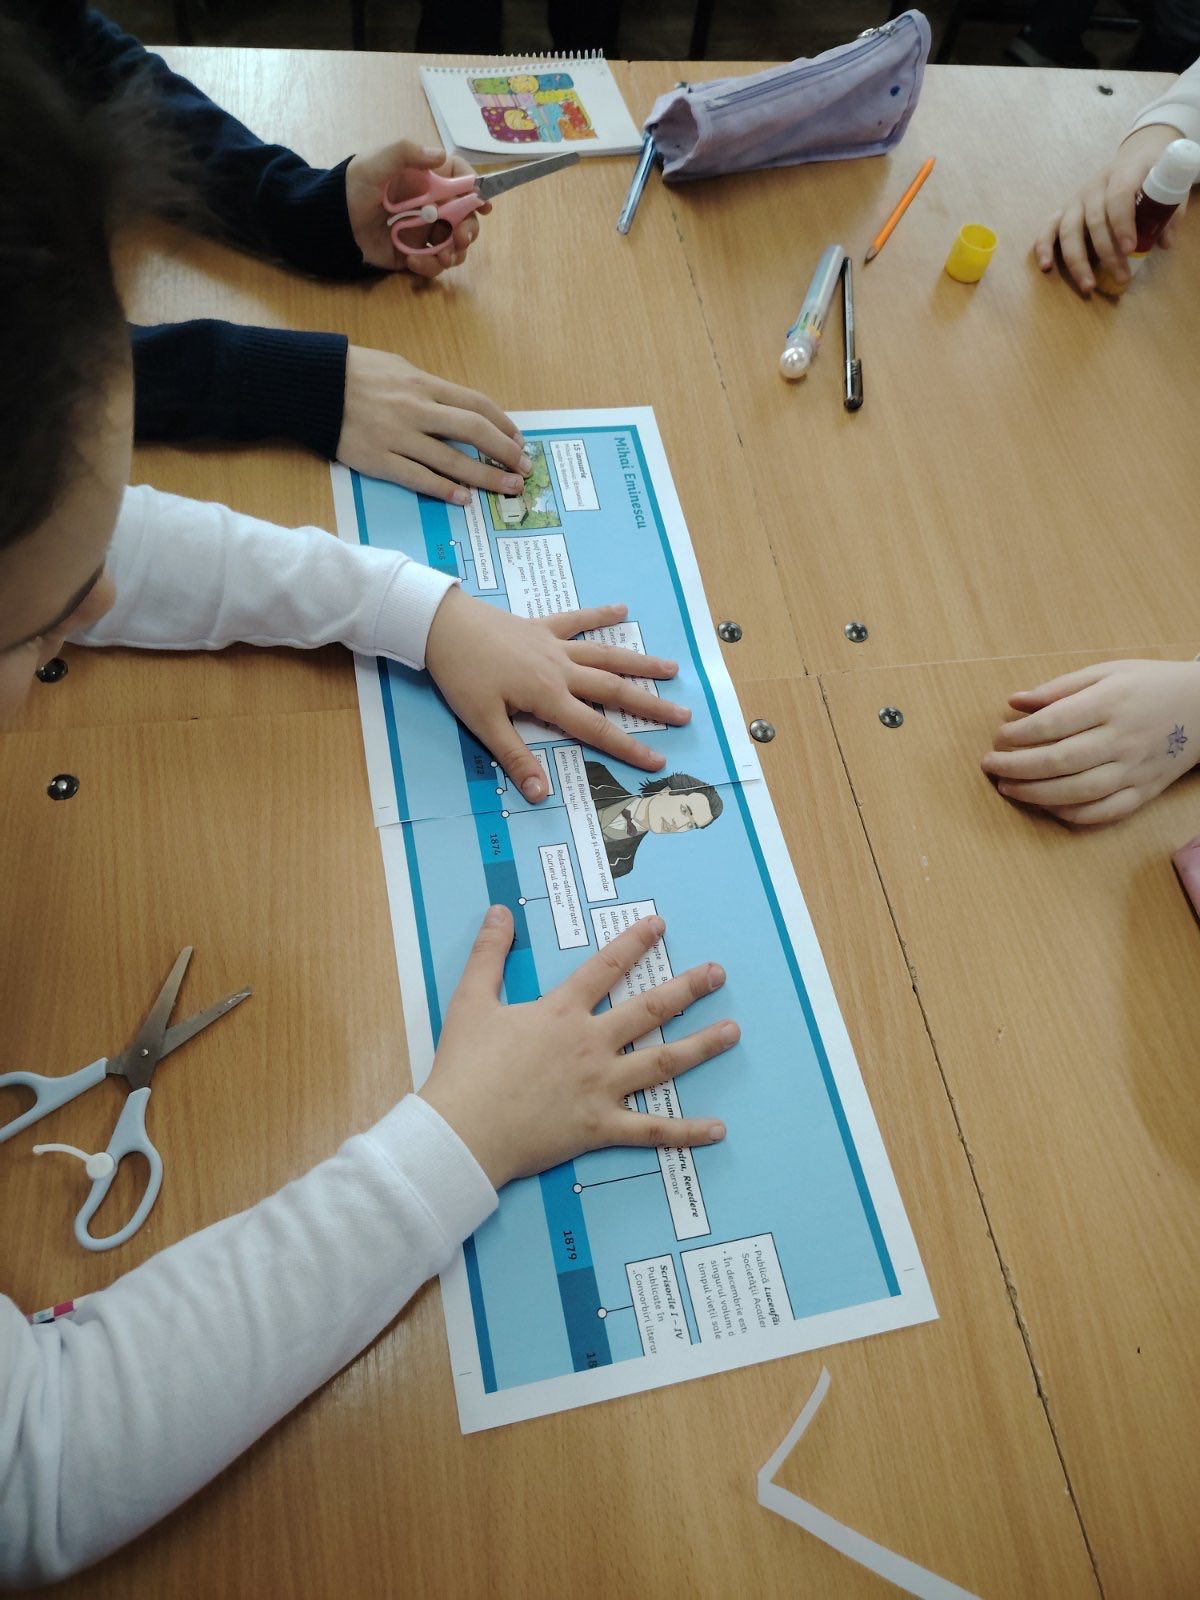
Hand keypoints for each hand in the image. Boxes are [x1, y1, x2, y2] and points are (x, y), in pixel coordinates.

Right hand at [338, 346, 528, 500]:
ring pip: (451, 460)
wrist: (310, 386)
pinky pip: (418, 478)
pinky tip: (463, 498)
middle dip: (504, 452)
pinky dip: (443, 489)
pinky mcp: (379, 460)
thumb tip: (457, 409)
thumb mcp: (397, 368)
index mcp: (423, 384)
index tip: (519, 441)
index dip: (503, 425)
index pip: (476, 405)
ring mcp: (398, 437)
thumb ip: (428, 388)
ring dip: (483, 477)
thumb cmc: (354, 372)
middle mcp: (416, 410)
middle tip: (523, 470)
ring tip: (506, 488)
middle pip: (473, 432)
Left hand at [344, 140, 488, 276]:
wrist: (332, 221)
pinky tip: (413, 261)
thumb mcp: (377, 162)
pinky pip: (433, 264)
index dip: (475, 191)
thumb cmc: (353, 186)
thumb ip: (407, 152)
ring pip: (454, 245)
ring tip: (443, 257)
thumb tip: (441, 156)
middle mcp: (430, 205)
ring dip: (454, 253)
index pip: (460, 181)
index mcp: (426, 179)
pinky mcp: (414, 254)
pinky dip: (429, 266)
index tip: (483, 204)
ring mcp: (423, 232)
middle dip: (469, 229)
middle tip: (462, 238)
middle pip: (464, 218)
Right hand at [420, 908, 735, 1187]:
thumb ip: (488, 953)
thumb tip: (500, 910)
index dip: (634, 943)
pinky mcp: (601, 1127)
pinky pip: (651, 1131)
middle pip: (649, 1011)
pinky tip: (718, 1128)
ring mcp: (601, 1087)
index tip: (660, 925)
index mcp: (561, 1012)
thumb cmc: (465, 1068)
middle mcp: (591, 1044)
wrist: (462, 1132)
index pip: (606, 968)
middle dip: (687, 988)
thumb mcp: (470, 1001)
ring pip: (661, 1063)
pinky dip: (686, 1132)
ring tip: (732, 1031)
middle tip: (718, 973)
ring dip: (701, 1046)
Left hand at [424, 588, 690, 798]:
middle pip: (614, 690)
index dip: (629, 747)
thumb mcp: (483, 723)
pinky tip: (621, 610)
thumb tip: (540, 793)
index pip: (597, 728)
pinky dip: (600, 615)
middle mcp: (561, 670)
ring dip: (639, 663)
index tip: (658, 760)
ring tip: (671, 668)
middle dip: (651, 705)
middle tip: (684, 715)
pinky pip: (576, 620)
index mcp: (549, 697)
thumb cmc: (460, 675)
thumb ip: (515, 757)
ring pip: (606, 655)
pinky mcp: (541, 626)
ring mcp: (553, 645)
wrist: (441, 624)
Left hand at [981, 659, 1199, 824]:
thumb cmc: (1149, 684)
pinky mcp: (1145, 792)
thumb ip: (1059, 688)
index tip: (998, 738)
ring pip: (1078, 792)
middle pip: (1060, 761)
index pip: (1054, 723)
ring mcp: (1136, 769)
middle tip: (990, 766)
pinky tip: (1046, 806)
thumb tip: (1014, 701)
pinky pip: (1104, 812)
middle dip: (1017, 767)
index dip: (1019, 735)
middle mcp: (1124, 738)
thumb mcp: (1107, 671)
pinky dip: (1071, 814)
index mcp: (1112, 702)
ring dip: (1035, 794)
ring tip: (1007, 788)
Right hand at [1033, 123, 1186, 292]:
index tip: (1131, 248)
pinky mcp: (1064, 210)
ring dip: (1077, 260)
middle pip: (1094, 220)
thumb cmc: (1152, 176)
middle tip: (1121, 277)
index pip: (1118, 196)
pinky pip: (1048, 228)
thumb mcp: (1168, 186)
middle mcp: (1095, 185)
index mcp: (1122, 172)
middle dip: (1106, 252)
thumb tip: (1164, 242)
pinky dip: (1043, 247)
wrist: (1136, 157)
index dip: (1123, 223)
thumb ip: (1169, 213)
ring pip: (1069, 229)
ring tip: (1088, 285)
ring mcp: (1076, 198)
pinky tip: (1045, 267)